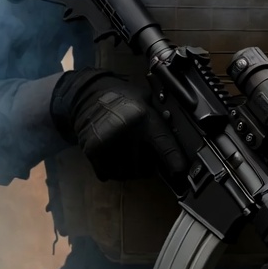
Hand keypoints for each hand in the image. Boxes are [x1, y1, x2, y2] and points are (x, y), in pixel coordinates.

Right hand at [51, 68, 186, 183]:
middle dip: (147, 165)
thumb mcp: (145, 100)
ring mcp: (108, 143)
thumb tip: (177, 136)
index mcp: (144, 117)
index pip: (163, 143)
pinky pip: (108, 174)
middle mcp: (127, 132)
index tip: (179, 171)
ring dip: (129, 170)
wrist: (87, 94)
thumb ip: (158, 118)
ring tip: (126, 153)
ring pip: (127, 174)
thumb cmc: (121, 97)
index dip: (173, 159)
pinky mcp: (93, 151)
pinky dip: (112, 170)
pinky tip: (112, 155)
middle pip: (145, 167)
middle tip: (143, 154)